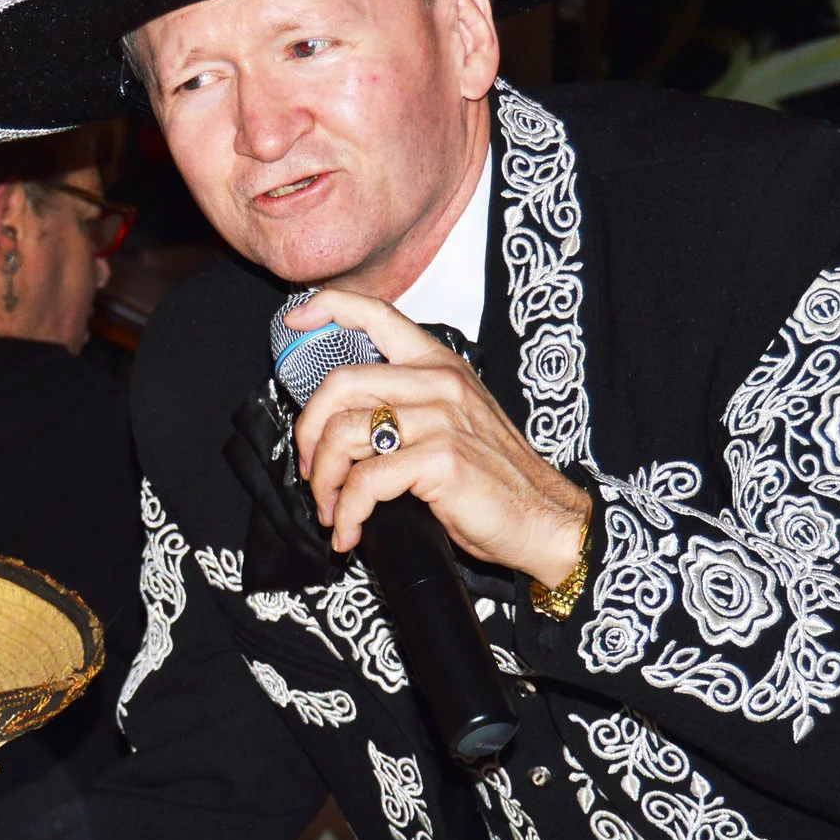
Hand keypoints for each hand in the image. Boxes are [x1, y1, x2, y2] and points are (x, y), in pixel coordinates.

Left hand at [286, 290, 588, 582]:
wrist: (544, 516)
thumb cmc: (493, 478)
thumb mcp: (452, 422)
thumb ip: (405, 406)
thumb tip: (341, 422)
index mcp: (438, 365)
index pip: (376, 314)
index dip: (328, 307)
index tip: (296, 320)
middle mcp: (438, 382)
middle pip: (339, 384)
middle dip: (308, 434)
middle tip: (312, 472)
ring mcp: (440, 418)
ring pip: (343, 434)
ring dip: (323, 482)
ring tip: (332, 510)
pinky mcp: (440, 458)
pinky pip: (364, 482)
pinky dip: (346, 514)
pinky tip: (350, 531)